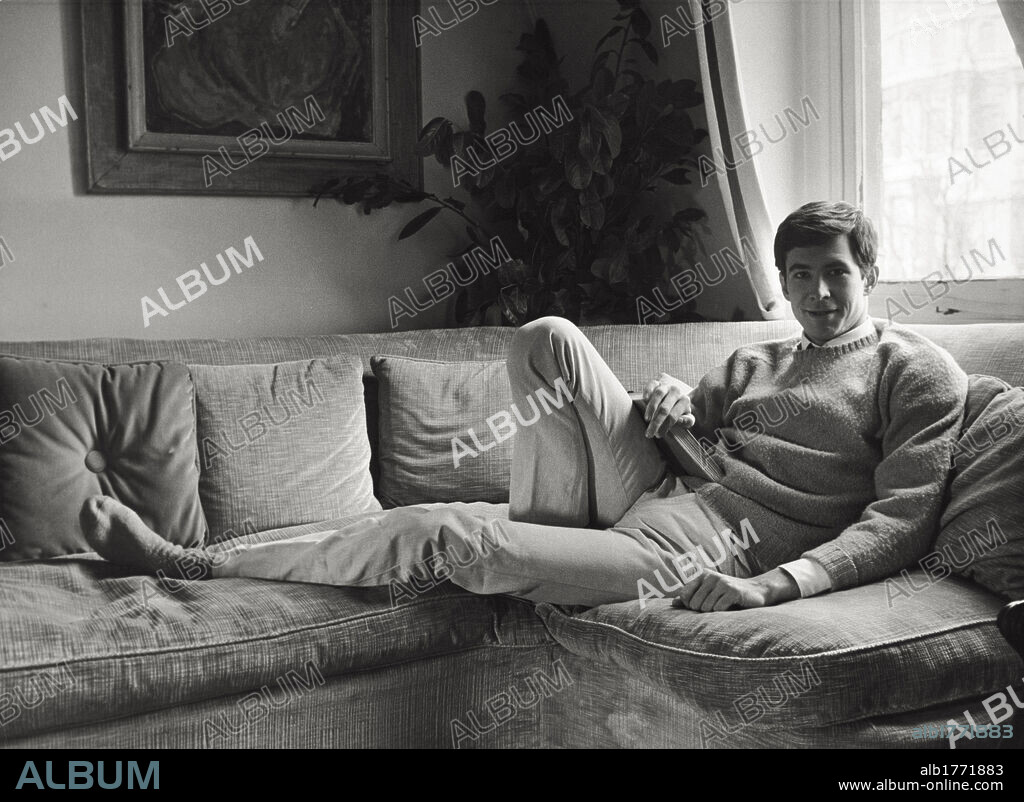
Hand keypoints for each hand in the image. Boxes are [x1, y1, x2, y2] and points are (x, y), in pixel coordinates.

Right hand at [642, 373, 694, 437]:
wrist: (679, 390)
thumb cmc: (681, 408)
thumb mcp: (688, 415)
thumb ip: (688, 420)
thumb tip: (680, 420)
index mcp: (685, 401)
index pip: (673, 416)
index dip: (665, 427)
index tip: (658, 435)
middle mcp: (676, 391)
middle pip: (665, 408)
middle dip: (656, 422)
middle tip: (649, 433)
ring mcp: (667, 385)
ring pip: (658, 395)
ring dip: (651, 408)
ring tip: (647, 419)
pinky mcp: (658, 381)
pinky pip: (652, 384)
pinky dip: (648, 391)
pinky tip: (645, 399)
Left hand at [671, 569, 798, 611]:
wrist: (756, 591)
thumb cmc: (728, 595)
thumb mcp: (708, 594)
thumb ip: (690, 598)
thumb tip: (672, 603)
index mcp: (702, 575)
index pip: (684, 596)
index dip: (690, 606)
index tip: (701, 606)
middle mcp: (710, 576)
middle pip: (694, 604)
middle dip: (703, 610)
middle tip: (716, 606)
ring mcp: (722, 582)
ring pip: (706, 608)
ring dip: (714, 612)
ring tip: (723, 606)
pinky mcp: (733, 591)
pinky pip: (718, 608)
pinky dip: (723, 612)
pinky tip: (730, 606)